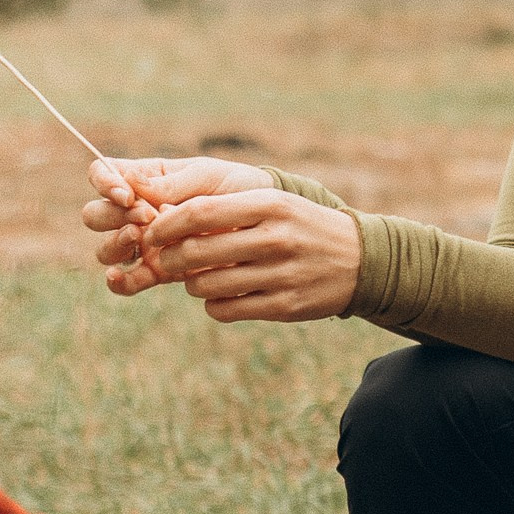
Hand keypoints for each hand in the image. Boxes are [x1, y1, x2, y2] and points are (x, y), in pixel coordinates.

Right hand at [81, 155, 278, 295]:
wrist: (263, 224)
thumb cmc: (235, 189)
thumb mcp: (207, 176)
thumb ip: (170, 184)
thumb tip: (132, 186)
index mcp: (145, 179)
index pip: (102, 174)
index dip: (105, 183)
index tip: (128, 195)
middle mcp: (137, 211)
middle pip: (96, 214)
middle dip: (112, 216)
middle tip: (145, 216)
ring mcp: (145, 243)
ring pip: (107, 248)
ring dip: (115, 244)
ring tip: (141, 238)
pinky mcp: (158, 271)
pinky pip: (127, 280)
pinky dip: (118, 281)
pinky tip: (120, 277)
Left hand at [118, 172, 362, 324]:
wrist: (361, 260)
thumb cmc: (302, 226)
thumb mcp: (274, 203)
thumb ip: (227, 208)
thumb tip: (166, 219)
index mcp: (270, 205)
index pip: (199, 212)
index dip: (165, 225)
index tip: (152, 233)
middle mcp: (276, 238)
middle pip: (196, 252)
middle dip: (169, 259)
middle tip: (163, 261)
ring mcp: (282, 274)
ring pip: (207, 285)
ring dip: (190, 284)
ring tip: (197, 279)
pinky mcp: (285, 306)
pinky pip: (227, 310)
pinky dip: (213, 305)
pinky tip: (222, 296)